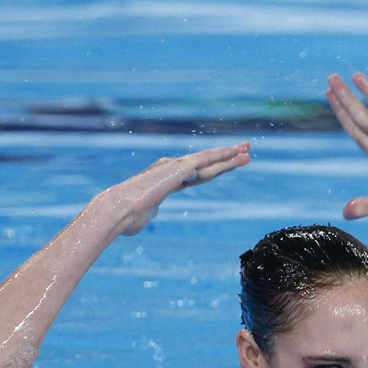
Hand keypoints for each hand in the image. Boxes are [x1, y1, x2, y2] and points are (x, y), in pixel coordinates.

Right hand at [97, 143, 249, 236]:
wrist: (119, 211)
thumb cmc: (126, 218)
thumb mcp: (142, 217)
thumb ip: (148, 213)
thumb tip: (144, 217)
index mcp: (166, 181)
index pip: (195, 175)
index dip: (211, 170)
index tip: (223, 167)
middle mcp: (171, 170)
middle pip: (206, 164)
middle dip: (226, 158)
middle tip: (244, 151)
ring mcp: (175, 167)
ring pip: (210, 160)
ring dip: (230, 155)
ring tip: (248, 149)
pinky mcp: (179, 168)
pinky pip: (206, 159)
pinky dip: (220, 155)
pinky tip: (234, 152)